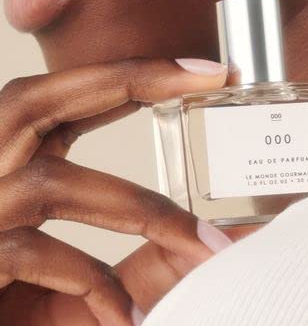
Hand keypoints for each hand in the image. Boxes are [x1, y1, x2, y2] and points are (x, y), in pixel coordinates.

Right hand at [0, 58, 227, 324]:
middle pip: (35, 103)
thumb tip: (220, 238)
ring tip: (206, 246)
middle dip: (129, 81)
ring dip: (143, 212)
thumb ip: (141, 251)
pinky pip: (26, 252)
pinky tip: (126, 314)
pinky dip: (90, 281)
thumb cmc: (21, 309)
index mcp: (9, 166)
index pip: (66, 102)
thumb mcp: (86, 276)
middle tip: (210, 76)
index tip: (203, 72)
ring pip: (50, 183)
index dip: (133, 76)